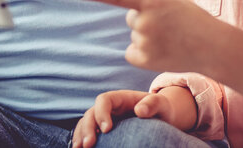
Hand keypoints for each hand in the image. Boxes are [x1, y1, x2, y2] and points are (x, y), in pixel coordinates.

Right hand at [72, 88, 195, 147]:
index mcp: (120, 98)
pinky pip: (88, 133)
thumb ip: (153, 103)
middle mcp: (109, 108)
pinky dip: (82, 140)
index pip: (104, 100)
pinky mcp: (103, 130)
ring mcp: (104, 119)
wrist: (161, 117)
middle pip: (91, 113)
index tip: (107, 129)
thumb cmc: (161, 109)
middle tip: (89, 144)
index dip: (102, 113)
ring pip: (85, 123)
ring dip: (80, 135)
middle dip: (87, 128)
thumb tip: (140, 111)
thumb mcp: (161, 104)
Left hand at [75, 0, 223, 73]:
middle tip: (168, 26)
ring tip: (171, 39)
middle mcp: (145, 22)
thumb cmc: (193, 20)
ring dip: (148, 37)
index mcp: (151, 2)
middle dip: (144, 20)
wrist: (211, 46)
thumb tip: (128, 10)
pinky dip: (142, 53)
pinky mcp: (144, 60)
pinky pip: (132, 52)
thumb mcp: (172, 2)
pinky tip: (161, 52)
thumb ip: (149, 2)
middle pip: (131, 19)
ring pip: (135, 36)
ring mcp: (144, 42)